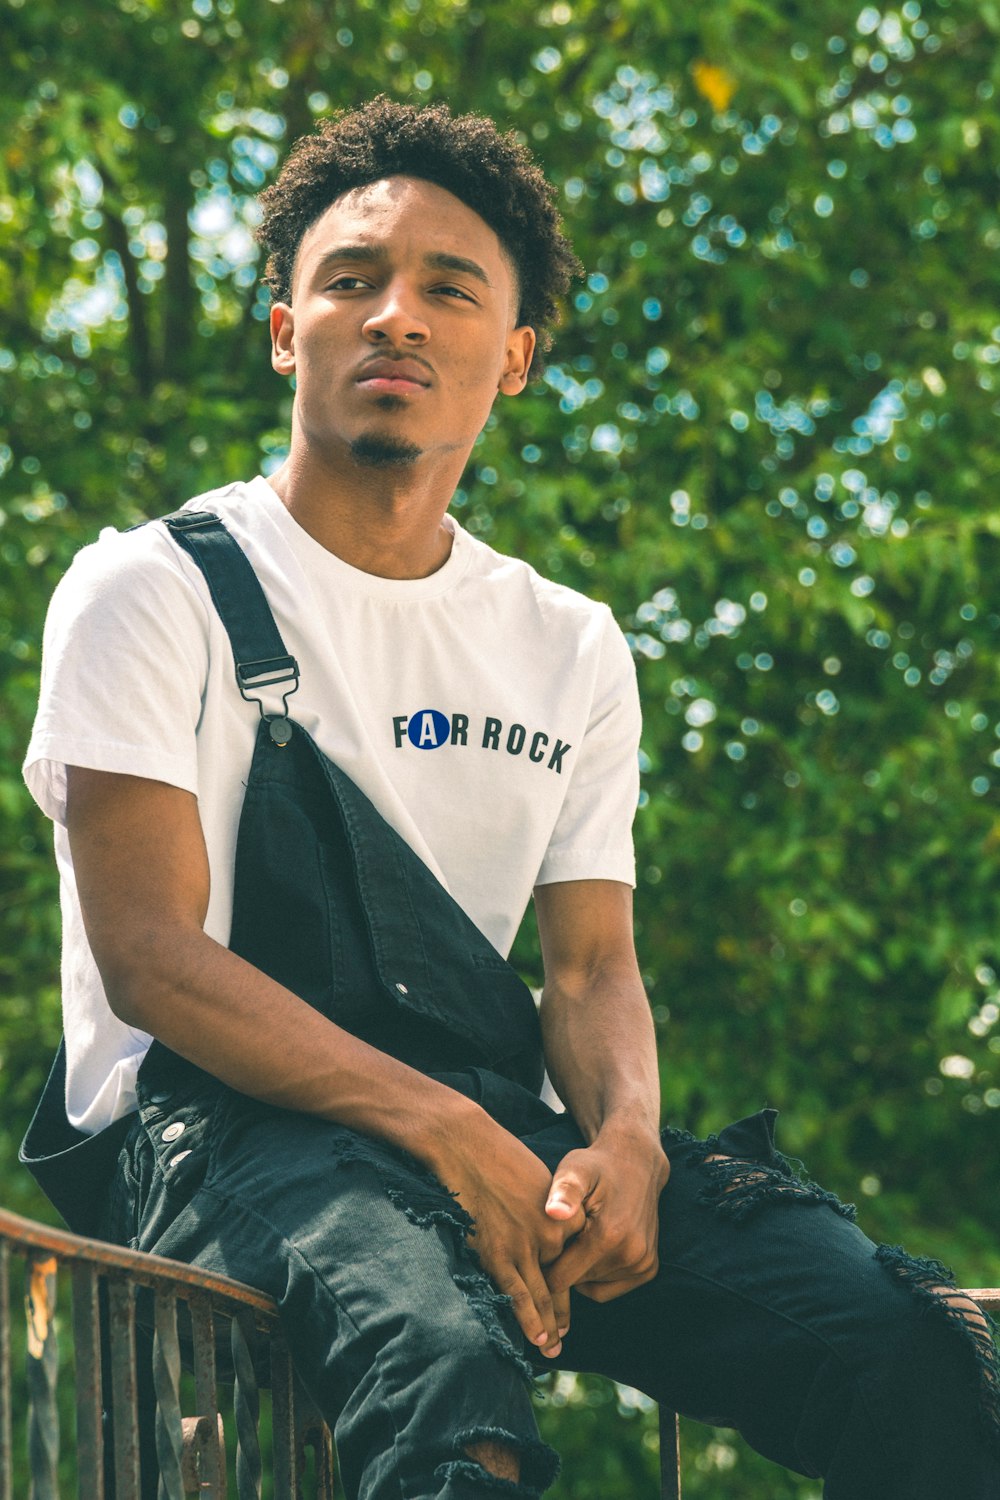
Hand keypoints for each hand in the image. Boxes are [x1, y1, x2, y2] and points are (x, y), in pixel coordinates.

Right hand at [437, 1113, 586, 1356]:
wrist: (467, 1144)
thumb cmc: (499, 1157)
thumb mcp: (539, 1182)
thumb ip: (549, 1213)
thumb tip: (548, 1235)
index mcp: (566, 1214)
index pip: (575, 1257)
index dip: (573, 1280)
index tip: (572, 1297)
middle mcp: (553, 1233)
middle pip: (563, 1280)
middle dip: (564, 1311)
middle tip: (566, 1336)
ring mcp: (527, 1245)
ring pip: (544, 1294)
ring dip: (550, 1324)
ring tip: (554, 1347)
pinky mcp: (499, 1252)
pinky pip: (518, 1294)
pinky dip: (529, 1318)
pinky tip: (537, 1337)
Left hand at [543, 1129, 670, 1301]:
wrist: (636, 1163)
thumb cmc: (596, 1166)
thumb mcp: (576, 1169)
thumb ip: (564, 1191)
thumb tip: (553, 1212)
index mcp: (608, 1236)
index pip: (559, 1279)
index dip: (544, 1264)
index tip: (540, 1241)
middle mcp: (630, 1255)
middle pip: (575, 1284)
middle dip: (562, 1265)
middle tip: (560, 1235)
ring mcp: (642, 1264)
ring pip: (591, 1287)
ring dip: (579, 1269)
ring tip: (577, 1237)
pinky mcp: (648, 1269)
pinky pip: (608, 1289)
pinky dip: (595, 1275)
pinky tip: (591, 1248)